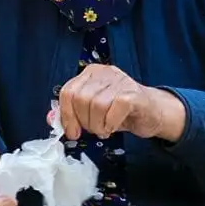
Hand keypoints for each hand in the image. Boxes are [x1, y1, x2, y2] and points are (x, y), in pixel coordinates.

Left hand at [57, 64, 186, 142]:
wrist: (153, 113)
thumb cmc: (120, 112)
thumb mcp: (93, 112)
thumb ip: (73, 113)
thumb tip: (51, 119)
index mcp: (90, 73)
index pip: (68, 92)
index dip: (67, 116)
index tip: (73, 132)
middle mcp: (104, 72)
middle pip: (80, 99)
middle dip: (84, 121)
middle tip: (95, 129)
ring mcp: (120, 81)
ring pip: (96, 105)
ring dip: (98, 125)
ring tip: (105, 129)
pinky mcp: (133, 93)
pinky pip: (114, 109)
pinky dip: (110, 124)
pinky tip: (114, 127)